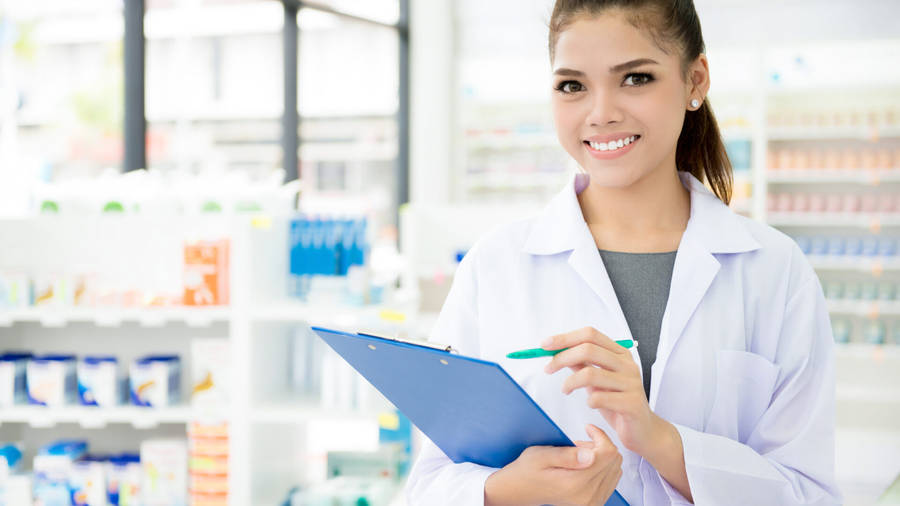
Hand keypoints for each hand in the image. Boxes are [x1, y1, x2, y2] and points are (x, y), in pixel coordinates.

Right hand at [484, 423, 622, 505]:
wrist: (520, 490)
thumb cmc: (527, 471)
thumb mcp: (540, 455)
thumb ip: (566, 454)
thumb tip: (591, 454)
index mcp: (575, 484)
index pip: (607, 453)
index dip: (600, 435)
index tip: (588, 429)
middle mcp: (587, 497)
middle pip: (614, 461)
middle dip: (601, 445)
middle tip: (579, 442)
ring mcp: (592, 503)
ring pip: (615, 469)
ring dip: (602, 456)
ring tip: (580, 454)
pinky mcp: (594, 503)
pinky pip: (612, 479)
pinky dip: (603, 467)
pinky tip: (585, 464)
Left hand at [543, 326, 664, 456]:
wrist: (643, 430)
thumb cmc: (617, 402)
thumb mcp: (597, 380)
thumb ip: (582, 364)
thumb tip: (557, 351)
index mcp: (619, 354)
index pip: (590, 335)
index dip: (565, 338)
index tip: (545, 345)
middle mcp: (627, 365)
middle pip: (588, 350)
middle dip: (562, 358)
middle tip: (548, 368)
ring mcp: (632, 383)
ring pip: (590, 374)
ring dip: (570, 382)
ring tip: (565, 390)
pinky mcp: (632, 404)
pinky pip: (599, 398)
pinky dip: (588, 401)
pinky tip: (590, 404)